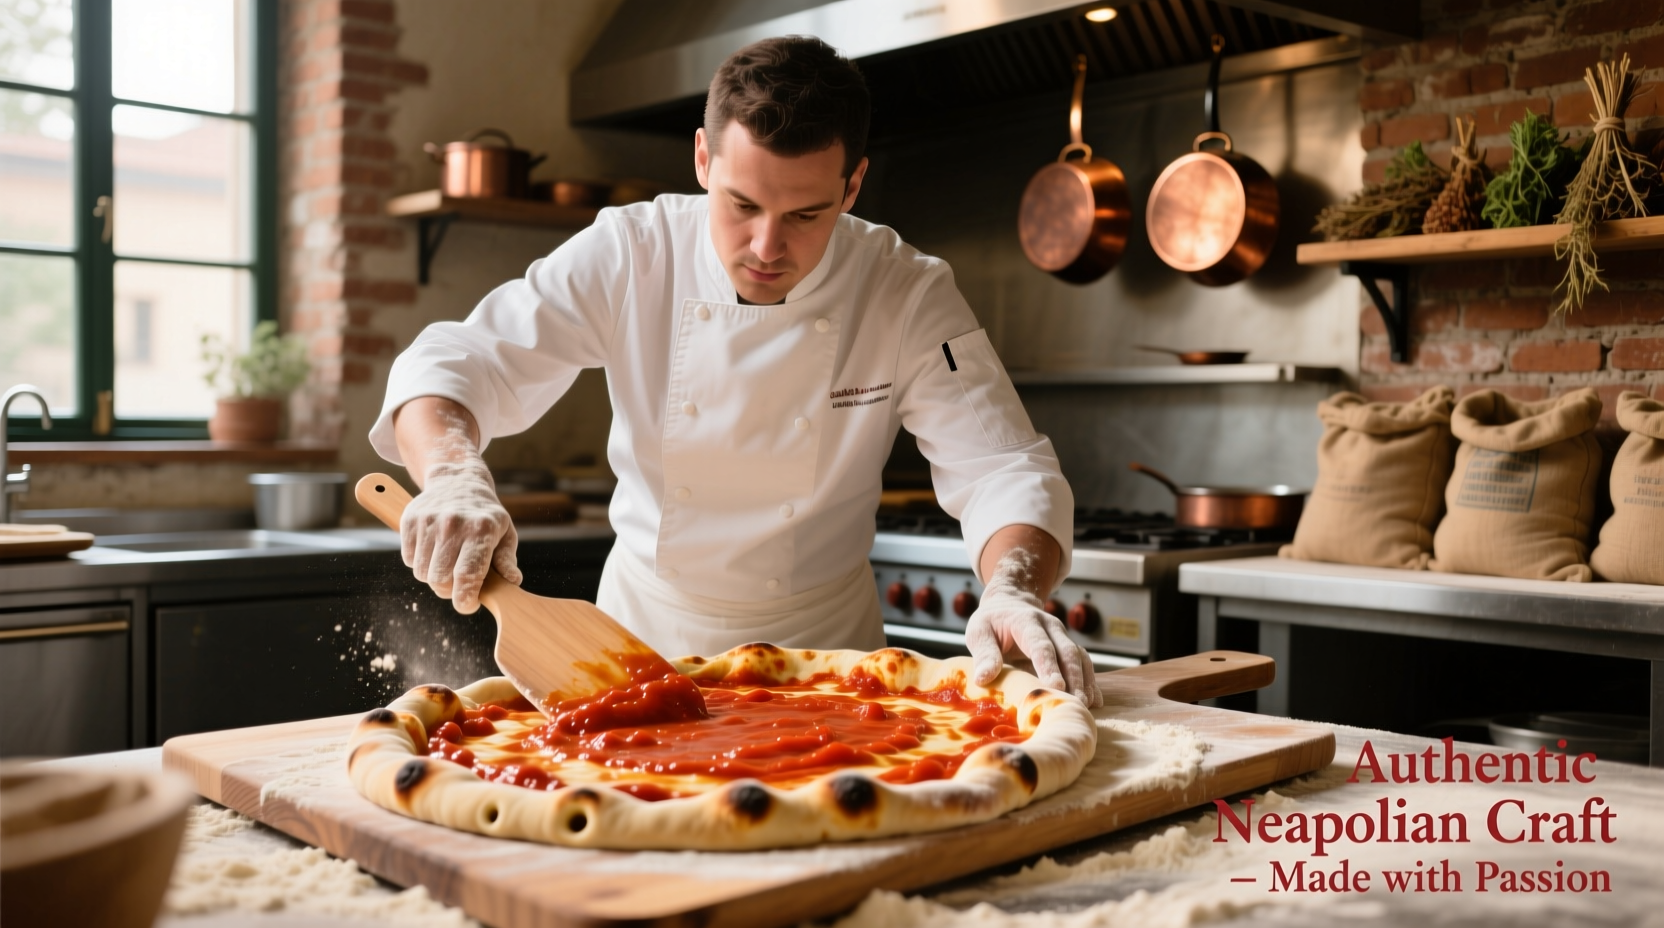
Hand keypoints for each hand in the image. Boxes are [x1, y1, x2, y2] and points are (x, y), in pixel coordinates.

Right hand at [400, 454, 520, 613]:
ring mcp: (429, 521)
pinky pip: (409, 560)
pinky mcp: (410, 520)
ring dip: (434, 577)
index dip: (466, 599)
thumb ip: (506, 559)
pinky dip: (419, 563)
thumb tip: (513, 581)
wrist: (457, 480)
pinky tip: (433, 551)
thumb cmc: (485, 514)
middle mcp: (453, 524)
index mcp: (481, 529)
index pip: (468, 575)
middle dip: (449, 590)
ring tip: (447, 564)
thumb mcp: (505, 532)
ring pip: (422, 573)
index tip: (468, 605)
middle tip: (458, 585)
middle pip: (440, 580)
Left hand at [965, 581, 1101, 707]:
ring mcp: (1062, 637)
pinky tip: (1095, 701)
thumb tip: (983, 679)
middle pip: (1067, 652)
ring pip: (1079, 658)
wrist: (1009, 604)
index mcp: (1027, 621)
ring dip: (1084, 681)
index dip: (1049, 666)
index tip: (1055, 687)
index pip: (1040, 644)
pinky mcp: (1068, 648)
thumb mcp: (979, 632)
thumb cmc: (992, 623)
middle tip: (1075, 702)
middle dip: (1073, 678)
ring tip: (1085, 705)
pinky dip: (1090, 681)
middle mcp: (1051, 627)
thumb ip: (984, 654)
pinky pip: (1084, 663)